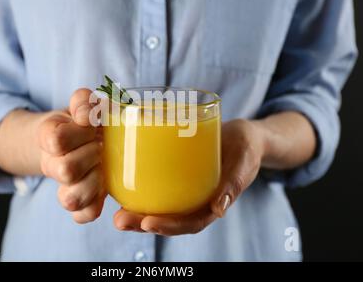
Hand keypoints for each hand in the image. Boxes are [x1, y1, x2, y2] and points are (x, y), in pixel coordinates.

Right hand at [38, 88, 105, 223]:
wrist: (76, 141)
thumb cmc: (84, 123)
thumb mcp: (82, 104)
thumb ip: (84, 101)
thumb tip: (86, 115)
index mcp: (50, 137)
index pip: (57, 139)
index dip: (80, 131)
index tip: (91, 123)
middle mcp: (53, 165)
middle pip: (65, 170)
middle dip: (91, 155)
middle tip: (101, 146)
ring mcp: (65, 186)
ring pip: (71, 199)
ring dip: (94, 181)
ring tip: (103, 167)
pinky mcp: (81, 203)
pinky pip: (83, 215)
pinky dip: (94, 205)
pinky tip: (104, 187)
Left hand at [113, 119, 265, 235]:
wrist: (241, 135)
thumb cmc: (246, 149)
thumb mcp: (244, 162)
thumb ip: (234, 182)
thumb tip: (219, 209)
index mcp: (212, 204)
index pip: (189, 223)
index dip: (169, 227)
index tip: (148, 223)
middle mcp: (195, 201)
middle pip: (168, 219)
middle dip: (143, 223)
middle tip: (120, 220)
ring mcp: (184, 190)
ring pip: (159, 206)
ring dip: (137, 212)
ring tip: (115, 211)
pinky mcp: (175, 175)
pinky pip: (157, 186)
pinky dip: (139, 190)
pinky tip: (121, 186)